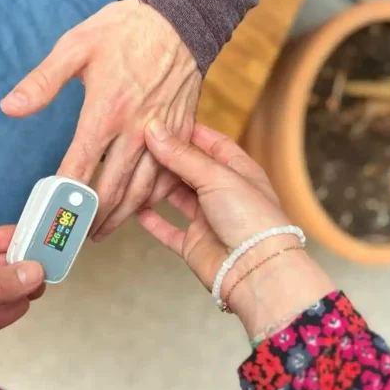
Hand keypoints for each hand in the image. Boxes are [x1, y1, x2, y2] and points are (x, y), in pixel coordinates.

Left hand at [0, 0, 200, 239]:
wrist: (180, 17)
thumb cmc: (124, 30)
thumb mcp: (75, 46)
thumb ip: (42, 82)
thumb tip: (10, 107)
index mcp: (106, 111)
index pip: (80, 167)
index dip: (64, 197)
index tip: (50, 215)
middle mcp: (137, 130)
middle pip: (112, 190)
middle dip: (91, 219)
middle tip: (75, 235)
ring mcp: (163, 134)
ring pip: (143, 191)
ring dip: (122, 216)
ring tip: (104, 230)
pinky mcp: (182, 132)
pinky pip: (169, 176)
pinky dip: (152, 198)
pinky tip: (140, 206)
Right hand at [138, 121, 332, 336]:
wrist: (255, 270)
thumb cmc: (251, 218)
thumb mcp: (216, 176)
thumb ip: (182, 155)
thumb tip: (155, 129)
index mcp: (239, 171)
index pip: (213, 144)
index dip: (190, 132)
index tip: (164, 120)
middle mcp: (224, 193)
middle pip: (190, 170)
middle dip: (168, 158)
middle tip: (140, 143)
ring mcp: (209, 219)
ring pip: (177, 197)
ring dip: (157, 186)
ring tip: (133, 170)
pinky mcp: (195, 244)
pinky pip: (169, 230)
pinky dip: (153, 220)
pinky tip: (136, 208)